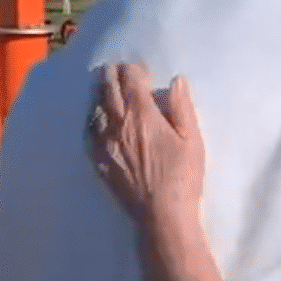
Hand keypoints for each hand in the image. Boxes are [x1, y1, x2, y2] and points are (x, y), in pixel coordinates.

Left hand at [90, 63, 204, 225]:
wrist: (160, 214)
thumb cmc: (182, 175)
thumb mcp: (192, 139)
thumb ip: (181, 107)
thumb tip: (176, 81)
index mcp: (143, 114)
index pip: (131, 81)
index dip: (131, 69)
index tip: (135, 66)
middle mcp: (119, 124)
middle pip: (109, 91)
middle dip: (111, 75)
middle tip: (112, 67)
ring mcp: (105, 143)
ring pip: (96, 110)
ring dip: (99, 93)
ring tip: (101, 85)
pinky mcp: (99, 161)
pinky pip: (88, 134)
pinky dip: (90, 120)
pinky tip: (93, 119)